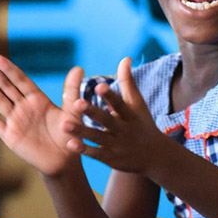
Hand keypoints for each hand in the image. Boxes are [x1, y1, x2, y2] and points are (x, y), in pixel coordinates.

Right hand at [0, 54, 83, 175]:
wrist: (64, 160)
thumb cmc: (71, 134)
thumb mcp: (73, 111)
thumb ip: (72, 90)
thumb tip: (79, 68)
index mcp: (38, 100)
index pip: (21, 81)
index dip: (9, 69)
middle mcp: (25, 108)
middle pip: (7, 86)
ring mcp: (16, 121)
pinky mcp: (11, 137)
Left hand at [61, 58, 162, 173]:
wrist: (154, 156)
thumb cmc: (142, 124)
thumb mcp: (138, 104)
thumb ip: (128, 82)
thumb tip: (126, 58)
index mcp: (131, 115)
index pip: (120, 104)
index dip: (110, 96)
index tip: (99, 85)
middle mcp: (125, 130)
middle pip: (107, 120)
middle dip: (93, 112)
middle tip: (77, 102)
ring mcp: (118, 145)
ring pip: (97, 137)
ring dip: (81, 131)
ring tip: (63, 124)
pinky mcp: (111, 158)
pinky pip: (96, 154)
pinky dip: (84, 149)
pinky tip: (70, 143)